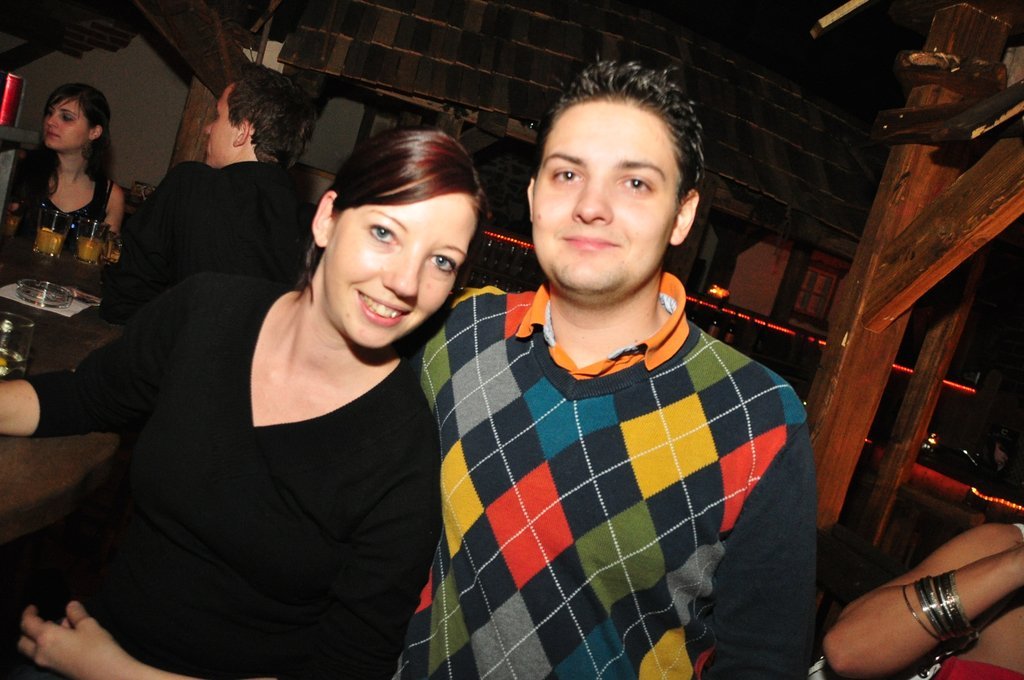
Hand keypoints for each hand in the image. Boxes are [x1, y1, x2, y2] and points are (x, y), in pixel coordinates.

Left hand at [18, 601, 136, 679]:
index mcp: (46, 637)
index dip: (27, 613)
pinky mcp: (55, 670)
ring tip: (56, 628)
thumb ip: (76, 614)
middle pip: (22, 642)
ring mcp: (47, 664)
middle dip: (27, 630)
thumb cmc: (97, 647)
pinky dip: (46, 646)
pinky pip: (42, 656)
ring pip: (31, 651)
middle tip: (40, 620)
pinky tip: (65, 640)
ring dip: (37, 639)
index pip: (27, 624)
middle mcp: (40, 652)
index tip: (32, 607)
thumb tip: (70, 605)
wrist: (107, 675)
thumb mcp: (89, 625)